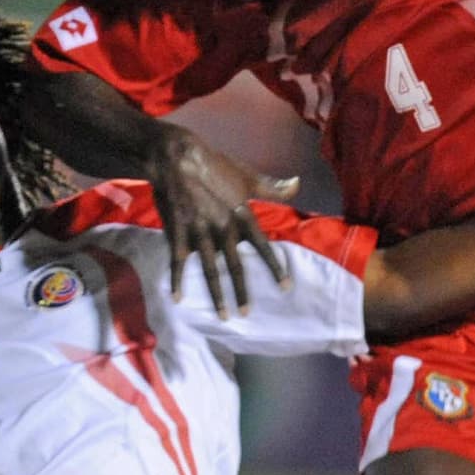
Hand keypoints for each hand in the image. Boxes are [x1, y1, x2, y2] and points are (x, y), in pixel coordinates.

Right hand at [147, 125, 299, 314]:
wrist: (176, 159)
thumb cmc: (214, 166)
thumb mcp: (247, 176)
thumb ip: (272, 187)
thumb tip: (297, 184)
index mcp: (242, 215)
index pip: (263, 247)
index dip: (275, 268)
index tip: (285, 287)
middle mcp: (224, 228)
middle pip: (235, 266)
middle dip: (241, 292)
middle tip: (246, 313)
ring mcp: (200, 233)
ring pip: (210, 271)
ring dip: (217, 296)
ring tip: (223, 315)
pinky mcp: (179, 234)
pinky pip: (179, 262)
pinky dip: (177, 281)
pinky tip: (177, 298)